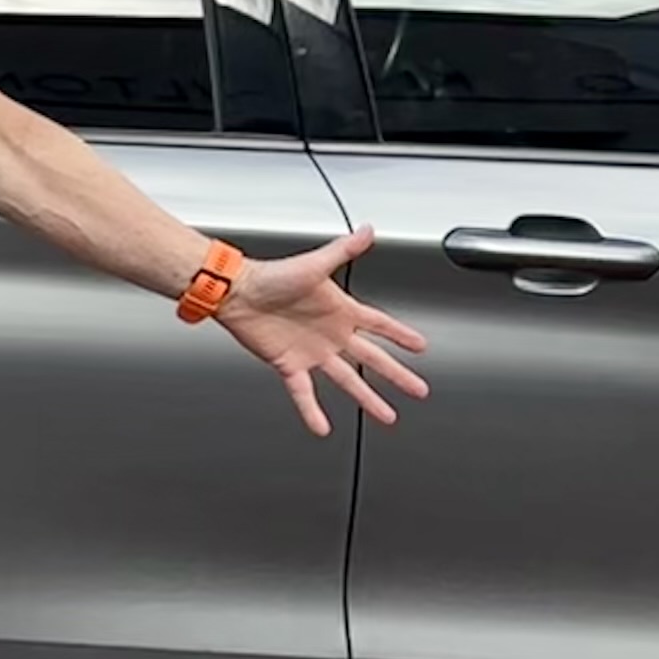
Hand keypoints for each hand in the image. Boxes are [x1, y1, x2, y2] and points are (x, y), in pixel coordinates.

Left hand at [217, 229, 429, 435]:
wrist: (237, 293)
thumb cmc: (271, 275)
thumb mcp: (314, 264)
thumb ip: (343, 249)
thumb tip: (367, 230)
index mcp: (340, 311)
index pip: (380, 324)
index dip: (401, 335)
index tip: (421, 346)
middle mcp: (330, 334)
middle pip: (372, 359)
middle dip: (397, 375)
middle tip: (418, 389)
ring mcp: (312, 351)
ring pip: (347, 381)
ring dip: (367, 398)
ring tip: (386, 416)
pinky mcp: (289, 364)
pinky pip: (304, 392)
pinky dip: (312, 410)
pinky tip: (322, 427)